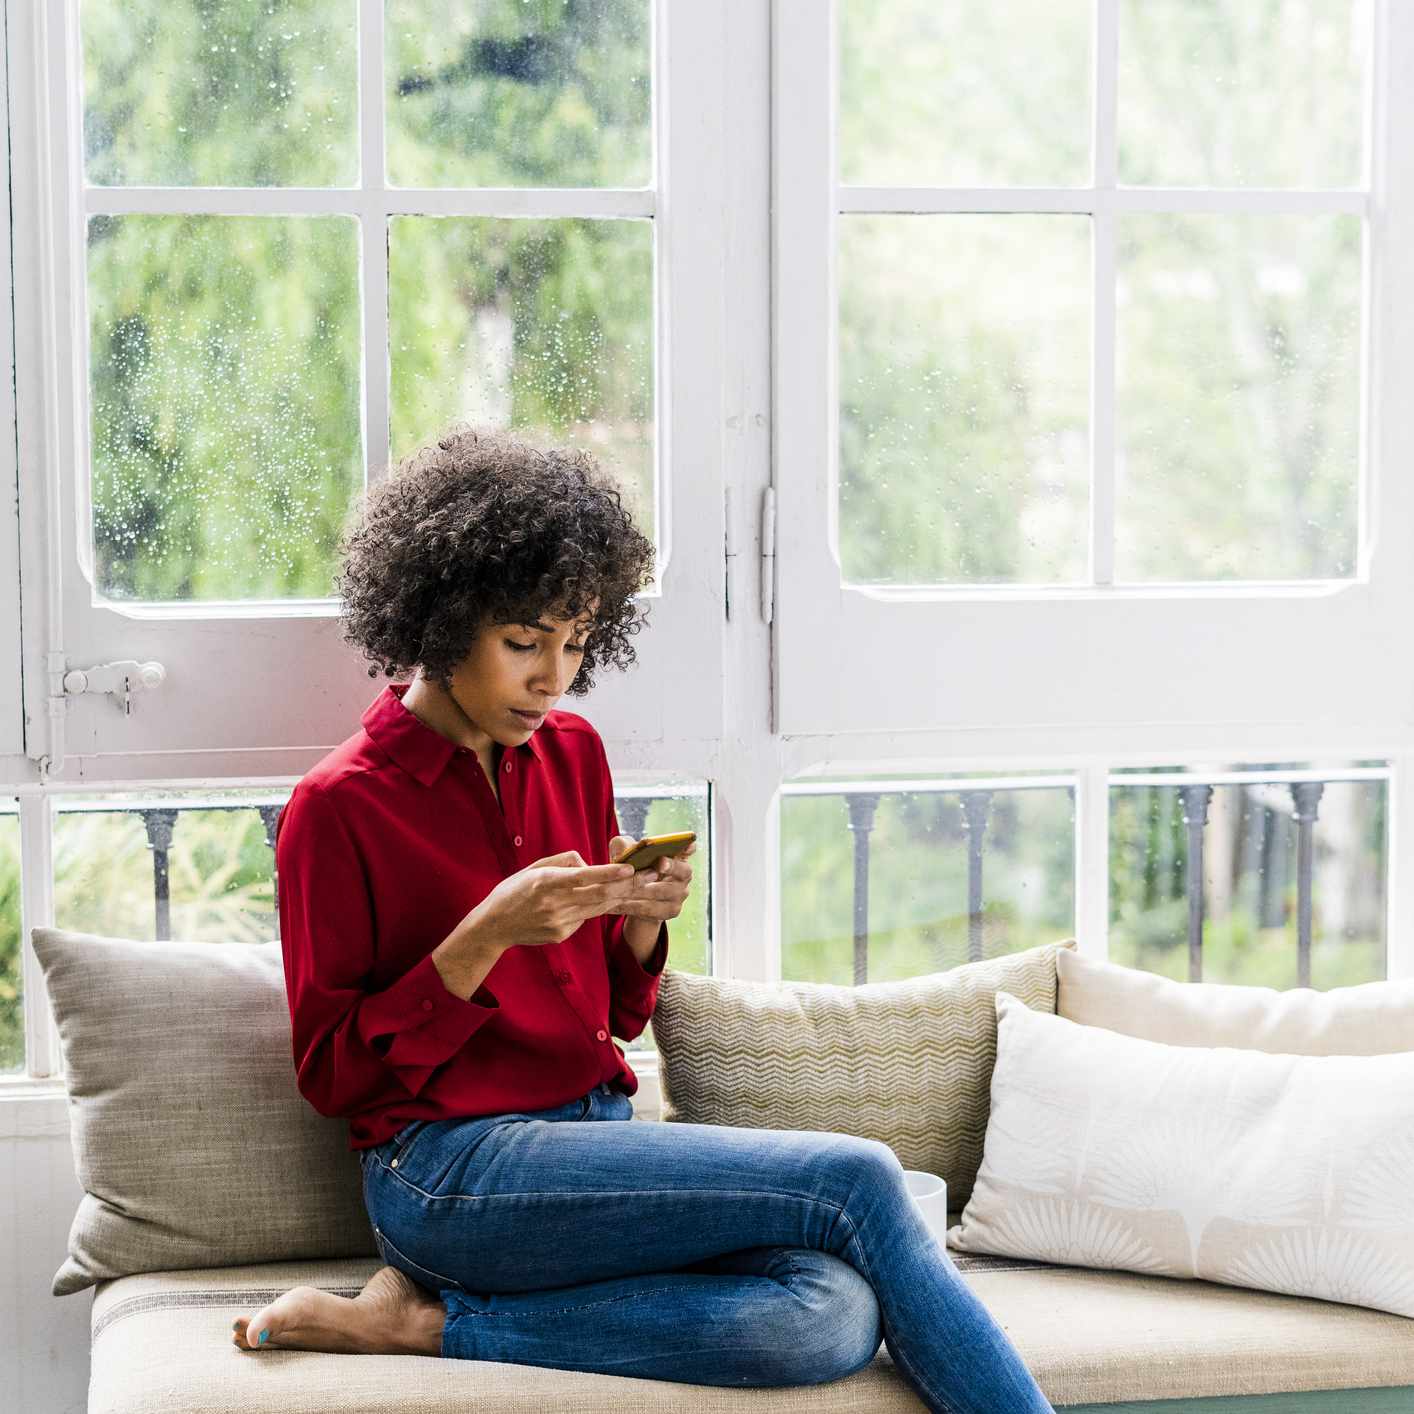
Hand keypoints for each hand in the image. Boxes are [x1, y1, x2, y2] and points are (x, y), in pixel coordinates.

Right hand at [463, 850, 635, 949]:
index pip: (583, 877)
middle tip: (652, 874)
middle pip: (599, 894)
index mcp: (546, 882)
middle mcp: (554, 904)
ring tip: (643, 884)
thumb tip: (588, 864)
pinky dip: (595, 907)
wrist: (494, 927)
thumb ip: (563, 862)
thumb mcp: (534, 868)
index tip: (630, 868)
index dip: (609, 873)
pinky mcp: (561, 935)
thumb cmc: (513, 891)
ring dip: (621, 896)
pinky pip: (585, 917)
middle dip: (628, 884)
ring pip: (598, 908)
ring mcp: (558, 922)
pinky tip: (604, 899)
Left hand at [603, 836, 694, 923]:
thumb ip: (624, 846)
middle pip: (683, 871)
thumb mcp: (627, 854)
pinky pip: (652, 909)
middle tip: (659, 864)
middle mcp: (684, 874)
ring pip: (663, 892)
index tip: (686, 844)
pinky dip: (634, 906)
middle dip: (672, 867)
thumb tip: (625, 849)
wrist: (635, 898)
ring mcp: (680, 894)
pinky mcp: (671, 911)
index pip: (688, 848)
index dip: (688, 846)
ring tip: (624, 888)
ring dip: (644, 889)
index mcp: (676, 855)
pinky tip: (617, 904)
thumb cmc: (633, 868)